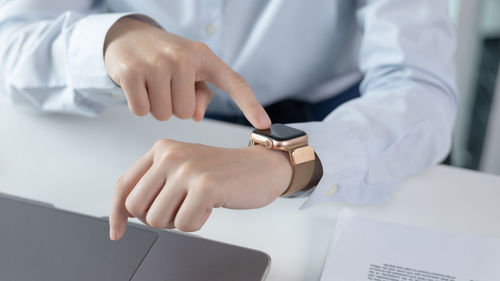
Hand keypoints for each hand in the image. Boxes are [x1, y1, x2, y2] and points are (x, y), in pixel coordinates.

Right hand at [104, 17, 269, 127]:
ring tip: (152, 84)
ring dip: (155, 106)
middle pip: (184, 113)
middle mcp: (183, 57)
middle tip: (166, 86)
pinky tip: (138, 86)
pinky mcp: (132, 71)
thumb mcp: (190, 72)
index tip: (264, 124)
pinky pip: (141, 110)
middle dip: (173, 107)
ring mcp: (156, 62)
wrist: (128, 36)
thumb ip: (200, 96)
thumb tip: (194, 116)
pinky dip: (138, 105)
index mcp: (205, 57)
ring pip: (163, 114)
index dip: (251, 105)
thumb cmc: (166, 59)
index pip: (234, 83)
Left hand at [109, 139, 291, 239]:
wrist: (262, 167)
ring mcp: (188, 169)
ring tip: (197, 205)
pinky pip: (184, 225)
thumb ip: (155, 183)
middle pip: (137, 207)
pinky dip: (197, 224)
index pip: (123, 185)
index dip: (117, 213)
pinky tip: (210, 207)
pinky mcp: (205, 186)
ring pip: (157, 219)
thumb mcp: (183, 168)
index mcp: (162, 149)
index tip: (117, 231)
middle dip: (155, 218)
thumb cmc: (222, 172)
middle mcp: (171, 155)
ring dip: (178, 221)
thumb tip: (124, 213)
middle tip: (178, 210)